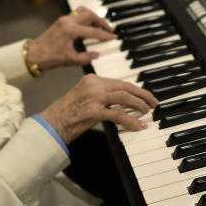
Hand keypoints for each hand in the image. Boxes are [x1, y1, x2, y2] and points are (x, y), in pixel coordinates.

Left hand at [28, 6, 115, 71]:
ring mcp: (64, 19)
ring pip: (83, 12)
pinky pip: (77, 14)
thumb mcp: (69, 60)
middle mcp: (67, 21)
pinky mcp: (61, 21)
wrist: (33, 54)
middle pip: (90, 15)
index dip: (105, 35)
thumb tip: (97, 54)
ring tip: (101, 26)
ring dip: (94, 17)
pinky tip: (89, 26)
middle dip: (102, 22)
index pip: (93, 31)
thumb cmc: (49, 57)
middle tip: (110, 30)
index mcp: (70, 30)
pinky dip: (86, 18)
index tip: (113, 37)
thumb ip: (85, 57)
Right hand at [41, 74, 158, 142]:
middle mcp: (94, 85)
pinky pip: (118, 115)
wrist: (51, 124)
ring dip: (139, 106)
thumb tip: (124, 101)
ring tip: (147, 112)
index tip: (147, 96)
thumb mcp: (86, 97)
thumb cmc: (68, 113)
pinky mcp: (93, 112)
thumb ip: (103, 96)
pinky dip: (131, 121)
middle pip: (125, 87)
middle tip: (153, 103)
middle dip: (142, 95)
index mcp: (92, 79)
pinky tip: (139, 126)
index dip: (136, 89)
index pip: (120, 82)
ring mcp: (93, 98)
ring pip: (124, 98)